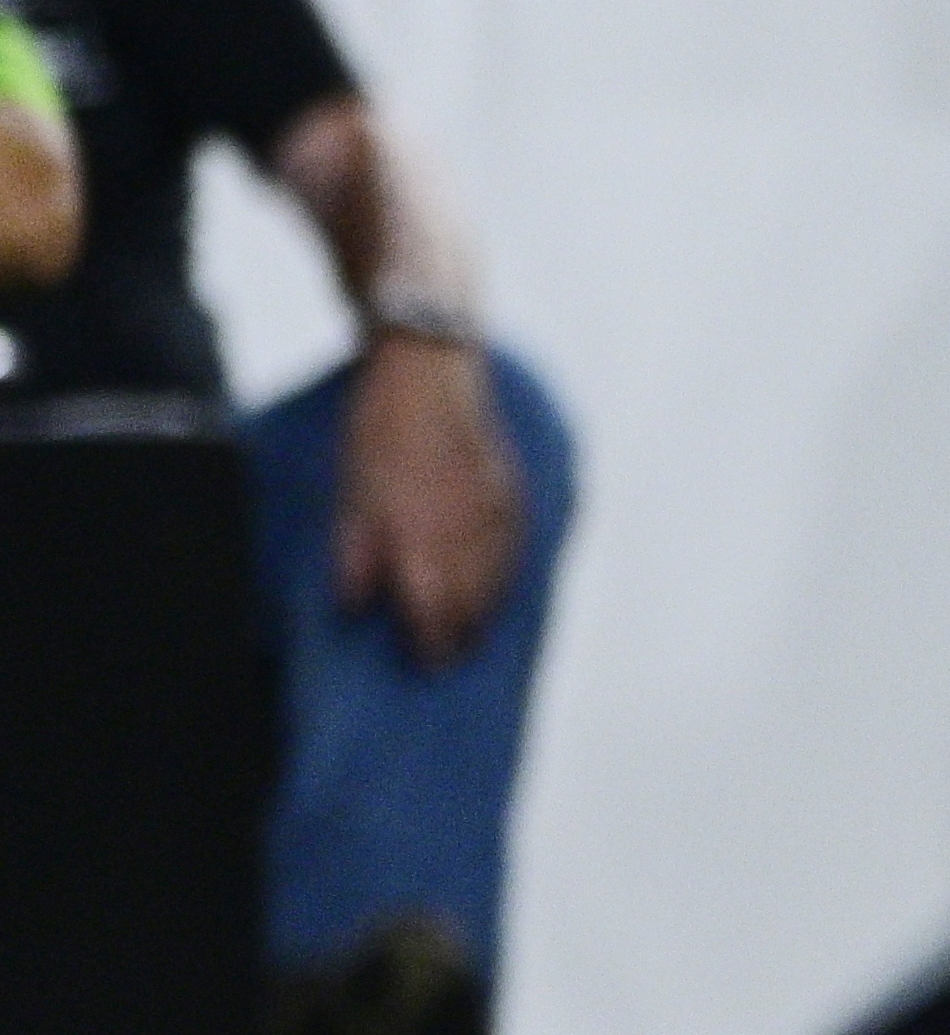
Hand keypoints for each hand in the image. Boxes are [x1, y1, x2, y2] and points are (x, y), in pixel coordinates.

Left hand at [331, 334, 524, 664]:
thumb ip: (354, 553)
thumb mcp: (350, 489)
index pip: (433, 608)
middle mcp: (465, 530)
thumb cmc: (378, 427)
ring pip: (498, 579)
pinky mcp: (510, 492)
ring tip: (475, 635)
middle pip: (471, 602)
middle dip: (461, 636)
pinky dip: (507, 575)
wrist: (430, 368)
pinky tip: (500, 585)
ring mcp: (494, 511)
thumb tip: (355, 606)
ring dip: (486, 611)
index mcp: (421, 533)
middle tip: (449, 661)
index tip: (426, 665)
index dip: (431, 642)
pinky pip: (515, 548)